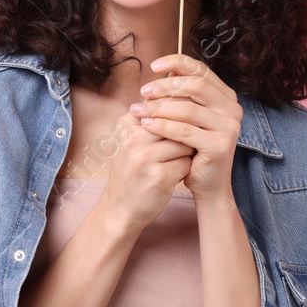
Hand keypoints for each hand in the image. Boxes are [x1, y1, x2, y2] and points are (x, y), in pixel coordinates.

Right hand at [98, 110, 195, 234]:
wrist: (119, 210)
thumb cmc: (131, 172)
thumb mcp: (131, 141)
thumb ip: (151, 120)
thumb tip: (182, 96)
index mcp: (126, 125)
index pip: (162, 106)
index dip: (177, 114)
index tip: (179, 127)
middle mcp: (133, 139)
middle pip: (176, 122)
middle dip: (186, 132)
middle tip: (187, 142)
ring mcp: (145, 158)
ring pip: (185, 143)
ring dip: (187, 152)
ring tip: (177, 160)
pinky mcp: (159, 176)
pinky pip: (186, 163)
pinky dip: (185, 169)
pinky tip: (175, 176)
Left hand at [133, 54, 243, 202]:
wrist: (207, 184)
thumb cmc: (193, 148)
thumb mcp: (189, 118)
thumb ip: (182, 95)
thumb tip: (165, 70)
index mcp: (226, 97)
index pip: (201, 71)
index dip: (177, 63)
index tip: (153, 66)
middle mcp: (232, 109)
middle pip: (196, 86)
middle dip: (165, 86)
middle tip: (143, 91)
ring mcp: (229, 127)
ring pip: (189, 109)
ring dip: (160, 107)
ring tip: (139, 109)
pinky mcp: (219, 145)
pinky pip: (185, 131)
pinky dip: (162, 126)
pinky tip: (146, 125)